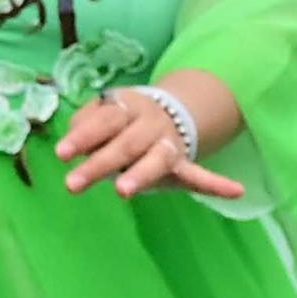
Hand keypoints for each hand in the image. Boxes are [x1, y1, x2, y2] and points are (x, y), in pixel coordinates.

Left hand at [58, 79, 242, 200]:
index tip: (61, 153)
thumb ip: (88, 124)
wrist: (166, 111)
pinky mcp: (182, 163)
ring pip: (156, 159)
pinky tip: (235, 190)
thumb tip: (75, 138)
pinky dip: (217, 183)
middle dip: (98, 164)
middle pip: (124, 143)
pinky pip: (200, 174)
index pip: (103, 120)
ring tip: (123, 191)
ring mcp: (169, 142)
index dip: (82, 136)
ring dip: (140, 175)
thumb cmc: (121, 119)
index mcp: (126, 105)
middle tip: (73, 183)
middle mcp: (150, 122)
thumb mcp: (103, 113)